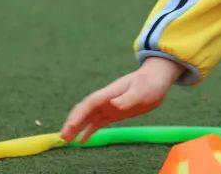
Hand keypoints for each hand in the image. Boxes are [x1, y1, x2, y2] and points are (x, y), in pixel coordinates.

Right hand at [60, 56, 181, 142]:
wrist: (157, 79)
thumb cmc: (150, 83)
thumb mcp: (142, 91)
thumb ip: (128, 98)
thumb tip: (113, 104)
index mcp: (110, 93)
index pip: (90, 104)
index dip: (78, 115)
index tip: (69, 127)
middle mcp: (106, 99)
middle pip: (84, 111)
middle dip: (72, 123)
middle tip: (63, 137)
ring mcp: (109, 106)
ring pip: (88, 117)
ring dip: (77, 128)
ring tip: (67, 140)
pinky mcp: (114, 112)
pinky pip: (98, 122)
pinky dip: (89, 131)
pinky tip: (82, 141)